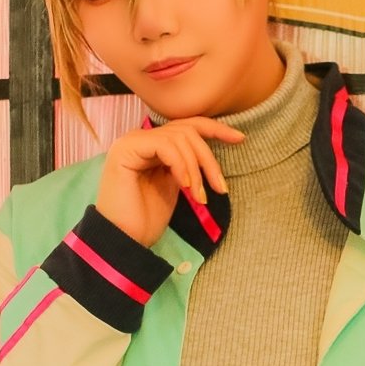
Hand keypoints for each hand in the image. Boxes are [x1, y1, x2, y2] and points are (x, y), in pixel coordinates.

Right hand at [94, 118, 243, 246]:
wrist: (124, 239)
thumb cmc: (148, 218)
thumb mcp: (177, 184)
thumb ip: (187, 163)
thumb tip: (211, 149)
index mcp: (152, 144)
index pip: (187, 126)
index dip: (215, 129)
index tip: (240, 139)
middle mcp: (140, 138)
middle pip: (187, 130)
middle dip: (209, 159)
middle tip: (220, 188)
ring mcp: (131, 141)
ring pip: (179, 137)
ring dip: (196, 168)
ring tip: (199, 196)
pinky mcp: (125, 149)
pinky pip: (165, 145)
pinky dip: (182, 165)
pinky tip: (185, 187)